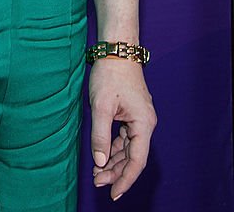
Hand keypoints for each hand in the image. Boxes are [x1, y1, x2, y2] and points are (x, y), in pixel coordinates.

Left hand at [89, 57, 156, 199]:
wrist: (117, 49)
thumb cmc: (110, 74)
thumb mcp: (101, 106)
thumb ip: (100, 135)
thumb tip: (100, 162)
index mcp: (144, 123)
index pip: (137, 161)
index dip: (125, 179)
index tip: (113, 194)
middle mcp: (145, 123)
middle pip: (133, 156)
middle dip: (116, 172)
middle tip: (97, 182)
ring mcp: (139, 118)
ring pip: (129, 148)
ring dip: (114, 161)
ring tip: (97, 173)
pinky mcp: (132, 113)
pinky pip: (125, 137)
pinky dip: (114, 148)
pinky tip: (103, 155)